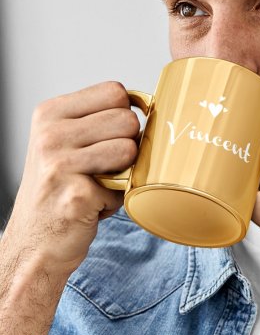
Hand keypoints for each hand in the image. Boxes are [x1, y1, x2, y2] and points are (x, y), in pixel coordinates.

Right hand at [3, 82, 139, 277]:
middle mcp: (50, 134)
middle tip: (102, 167)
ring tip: (97, 184)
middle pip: (128, 119)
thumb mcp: (68, 141)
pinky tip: (91, 204)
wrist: (34, 243)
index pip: (115, 91)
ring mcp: (60, 164)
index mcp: (51, 113)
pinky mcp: (75, 194)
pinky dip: (116, 199)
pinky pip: (125, 185)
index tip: (110, 136)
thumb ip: (101, 119)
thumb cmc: (60, 189)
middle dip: (127, 146)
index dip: (125, 114)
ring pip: (130, 149)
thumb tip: (151, 104)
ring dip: (124, 172)